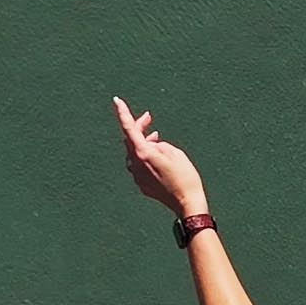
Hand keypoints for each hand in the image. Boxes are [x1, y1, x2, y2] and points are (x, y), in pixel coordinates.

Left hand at [113, 96, 209, 217]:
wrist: (188, 203)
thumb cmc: (185, 177)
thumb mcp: (175, 152)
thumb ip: (158, 145)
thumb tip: (150, 148)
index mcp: (143, 153)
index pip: (129, 128)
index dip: (123, 113)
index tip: (117, 101)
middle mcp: (136, 164)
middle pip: (131, 140)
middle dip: (139, 127)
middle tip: (148, 118)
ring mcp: (138, 176)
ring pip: (135, 153)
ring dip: (144, 143)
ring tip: (157, 138)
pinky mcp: (142, 185)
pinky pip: (140, 167)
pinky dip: (146, 158)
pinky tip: (158, 159)